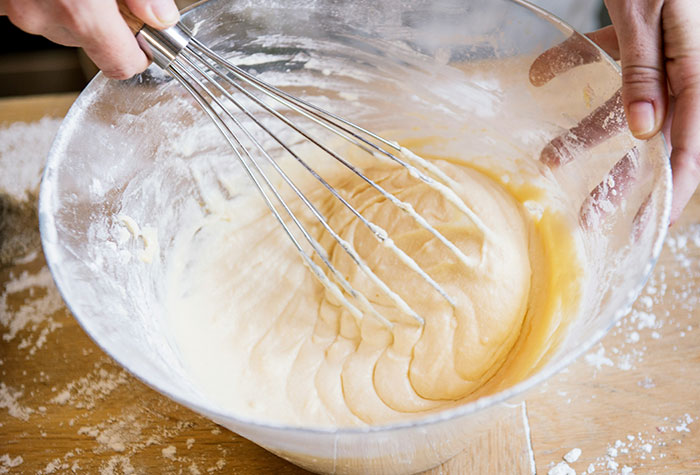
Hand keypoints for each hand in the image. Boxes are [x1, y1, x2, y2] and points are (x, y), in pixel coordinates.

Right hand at [0, 0, 179, 78]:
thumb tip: (160, 16)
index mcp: (81, 11)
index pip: (121, 65)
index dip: (137, 55)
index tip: (144, 41)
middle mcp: (44, 17)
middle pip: (90, 43)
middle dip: (105, 23)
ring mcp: (17, 9)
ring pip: (62, 25)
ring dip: (75, 7)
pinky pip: (36, 7)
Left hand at [531, 0, 699, 224]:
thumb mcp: (653, 14)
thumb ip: (648, 71)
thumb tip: (644, 132)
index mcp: (697, 73)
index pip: (690, 147)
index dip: (671, 192)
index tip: (645, 230)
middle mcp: (683, 71)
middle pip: (653, 140)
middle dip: (619, 180)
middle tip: (586, 215)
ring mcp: (661, 54)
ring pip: (625, 106)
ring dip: (584, 133)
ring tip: (546, 159)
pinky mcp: (639, 34)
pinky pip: (609, 60)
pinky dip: (573, 66)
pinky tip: (540, 74)